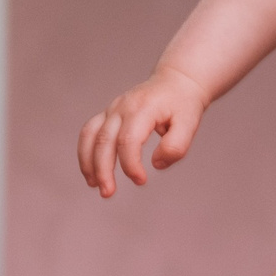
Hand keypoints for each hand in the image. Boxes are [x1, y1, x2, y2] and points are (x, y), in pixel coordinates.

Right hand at [77, 65, 211, 197]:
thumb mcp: (190, 124)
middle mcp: (122, 107)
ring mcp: (112, 109)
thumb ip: (176, 146)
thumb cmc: (183, 104)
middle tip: (108, 193)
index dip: (131, 165)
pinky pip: (89, 132)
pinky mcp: (108, 114)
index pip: (128, 140)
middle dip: (103, 170)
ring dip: (88, 162)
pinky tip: (91, 173)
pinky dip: (86, 153)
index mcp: (142, 109)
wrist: (177, 82)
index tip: (141, 181)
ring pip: (90, 136)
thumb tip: (155, 165)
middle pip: (104, 140)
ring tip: (94, 185)